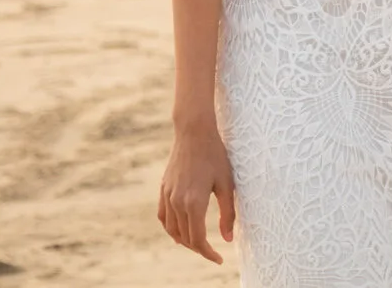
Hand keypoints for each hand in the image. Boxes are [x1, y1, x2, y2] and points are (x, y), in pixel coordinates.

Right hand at [157, 120, 236, 261]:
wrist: (194, 132)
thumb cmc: (215, 156)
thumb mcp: (227, 184)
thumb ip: (228, 213)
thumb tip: (228, 239)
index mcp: (194, 202)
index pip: (198, 239)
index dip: (208, 253)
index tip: (219, 258)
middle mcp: (177, 202)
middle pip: (184, 237)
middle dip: (198, 248)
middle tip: (213, 252)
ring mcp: (167, 195)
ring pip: (171, 229)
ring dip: (184, 240)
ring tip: (198, 244)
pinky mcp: (163, 189)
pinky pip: (163, 216)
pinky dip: (170, 228)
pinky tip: (179, 231)